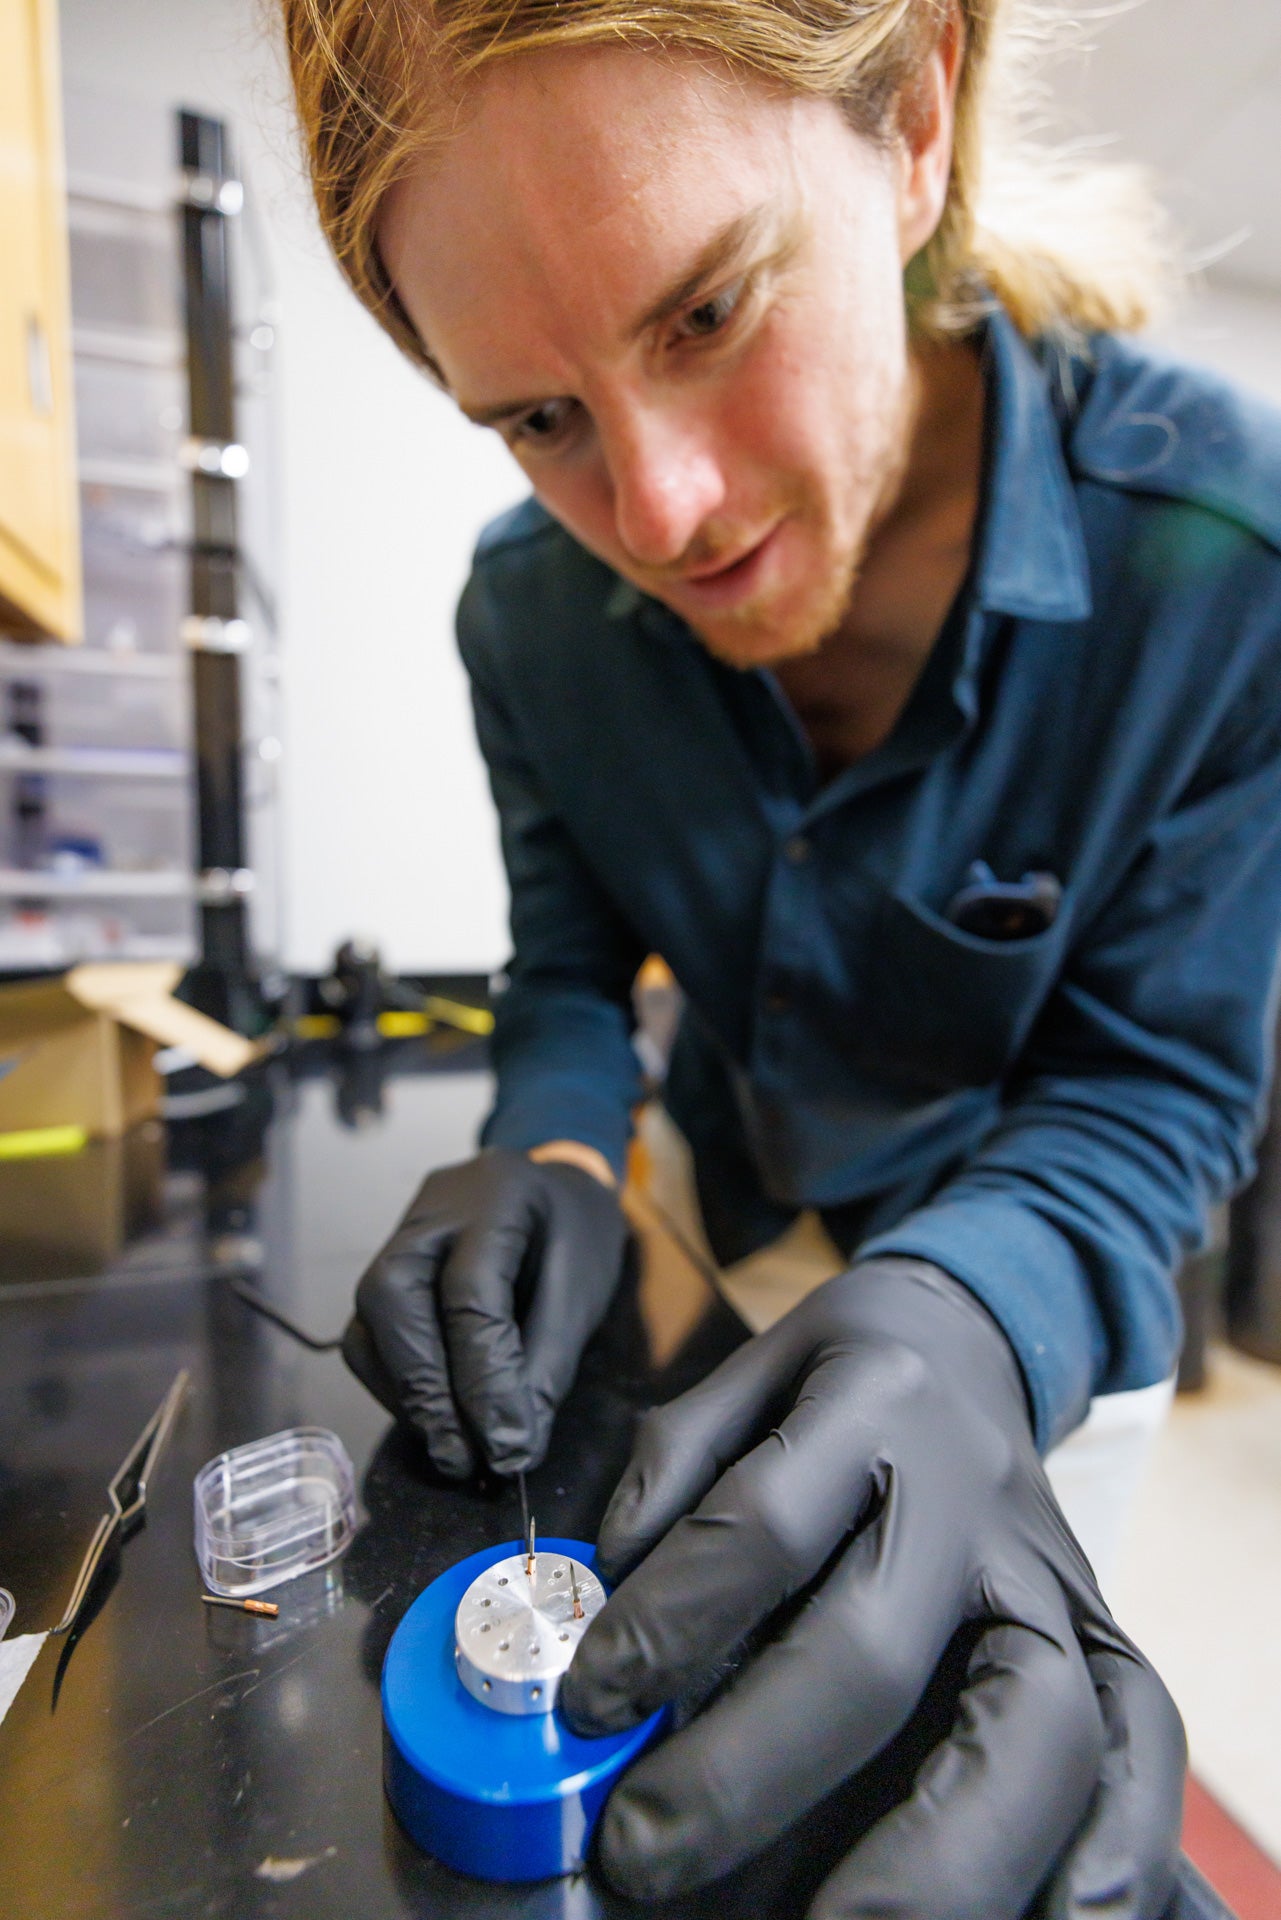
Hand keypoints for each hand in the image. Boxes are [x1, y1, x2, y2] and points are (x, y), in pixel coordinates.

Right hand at [342, 1147, 628, 1476]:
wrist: (551, 1186)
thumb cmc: (574, 1232)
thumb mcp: (585, 1289)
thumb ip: (547, 1364)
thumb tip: (513, 1446)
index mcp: (496, 1195)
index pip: (471, 1293)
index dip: (485, 1379)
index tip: (509, 1448)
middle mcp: (431, 1211)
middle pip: (394, 1298)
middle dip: (426, 1389)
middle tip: (463, 1457)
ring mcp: (398, 1238)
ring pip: (368, 1321)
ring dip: (407, 1396)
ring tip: (453, 1447)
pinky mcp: (384, 1271)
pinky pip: (368, 1336)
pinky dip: (397, 1385)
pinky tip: (437, 1415)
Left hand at [561, 1259, 1184, 1919]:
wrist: (974, 1340)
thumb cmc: (840, 1378)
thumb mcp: (744, 1376)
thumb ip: (671, 1467)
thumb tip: (602, 1595)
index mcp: (872, 1402)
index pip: (764, 1520)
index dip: (667, 1620)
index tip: (587, 1705)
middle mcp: (970, 1495)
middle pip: (877, 1648)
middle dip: (750, 1769)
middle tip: (644, 1851)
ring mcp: (1052, 1573)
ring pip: (1032, 1724)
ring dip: (938, 1855)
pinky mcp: (1105, 1637)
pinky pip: (1141, 1754)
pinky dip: (1111, 1857)